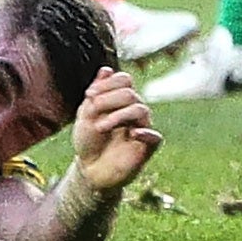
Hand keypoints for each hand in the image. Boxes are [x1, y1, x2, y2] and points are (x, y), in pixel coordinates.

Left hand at [71, 67, 162, 191]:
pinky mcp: (147, 148)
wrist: (89, 171)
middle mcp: (134, 111)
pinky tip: (131, 134)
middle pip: (130, 93)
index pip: (124, 80)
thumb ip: (97, 94)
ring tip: (100, 127)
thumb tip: (106, 69)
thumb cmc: (88, 141)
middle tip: (93, 110)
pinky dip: (145, 133)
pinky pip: (155, 136)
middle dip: (109, 99)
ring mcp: (141, 128)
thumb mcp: (86, 115)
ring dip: (118, 115)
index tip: (88, 95)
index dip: (108, 83)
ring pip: (140, 110)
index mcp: (120, 100)